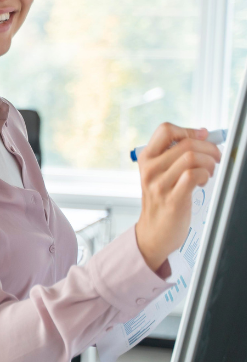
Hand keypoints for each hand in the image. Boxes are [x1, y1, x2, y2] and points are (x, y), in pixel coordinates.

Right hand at [135, 124, 221, 270]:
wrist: (154, 231)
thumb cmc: (161, 200)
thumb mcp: (160, 173)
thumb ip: (176, 154)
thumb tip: (203, 133)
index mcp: (146, 159)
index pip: (165, 130)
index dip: (188, 131)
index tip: (201, 137)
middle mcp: (150, 170)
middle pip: (185, 144)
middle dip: (209, 148)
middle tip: (215, 157)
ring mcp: (159, 184)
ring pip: (191, 158)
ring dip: (209, 163)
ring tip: (208, 171)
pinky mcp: (172, 199)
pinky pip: (193, 175)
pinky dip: (204, 175)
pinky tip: (202, 182)